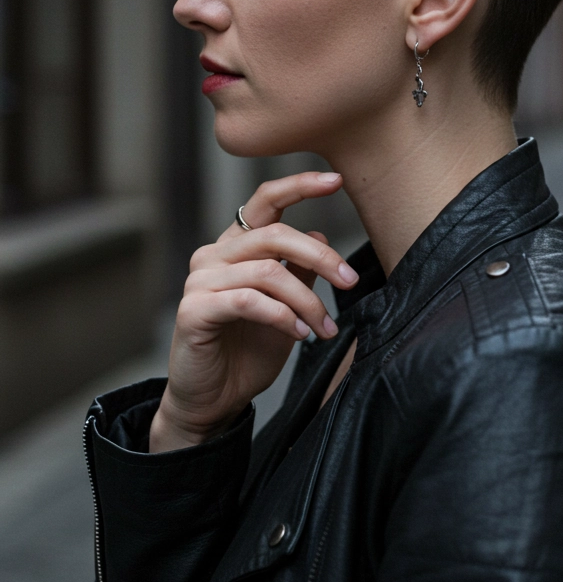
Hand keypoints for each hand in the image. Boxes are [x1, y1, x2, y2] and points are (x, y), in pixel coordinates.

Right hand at [150, 172, 357, 451]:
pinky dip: (281, 315)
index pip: (264, 203)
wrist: (213, 401)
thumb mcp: (286, 307)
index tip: (336, 180)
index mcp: (234, 248)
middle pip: (274, 235)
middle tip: (349, 282)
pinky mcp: (193, 310)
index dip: (299, 186)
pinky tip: (298, 333)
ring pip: (267, 271)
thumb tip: (319, 233)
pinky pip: (248, 300)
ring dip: (306, 300)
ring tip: (325, 328)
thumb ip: (298, 271)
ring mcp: (199, 282)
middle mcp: (213, 256)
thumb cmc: (247, 353)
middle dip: (320, 256)